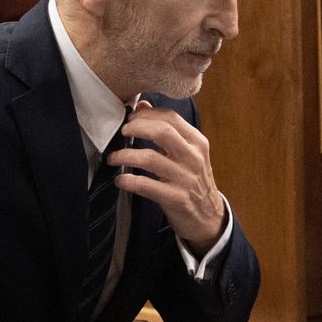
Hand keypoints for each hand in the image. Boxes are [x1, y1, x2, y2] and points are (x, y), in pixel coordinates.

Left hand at [111, 104, 226, 255]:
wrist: (208, 216)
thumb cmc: (192, 180)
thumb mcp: (187, 153)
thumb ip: (168, 130)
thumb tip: (143, 105)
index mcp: (197, 142)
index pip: (171, 118)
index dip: (146, 115)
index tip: (130, 118)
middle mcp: (193, 157)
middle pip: (161, 132)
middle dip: (136, 128)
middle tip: (122, 133)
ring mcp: (185, 178)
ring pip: (149, 158)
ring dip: (125, 155)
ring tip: (113, 158)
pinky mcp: (176, 198)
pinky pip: (146, 185)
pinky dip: (128, 180)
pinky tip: (120, 179)